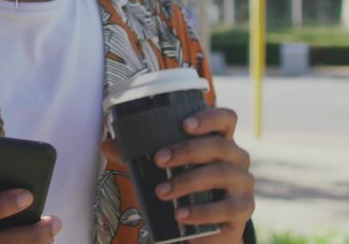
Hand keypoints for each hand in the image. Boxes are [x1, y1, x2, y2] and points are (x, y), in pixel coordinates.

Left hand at [101, 107, 253, 243]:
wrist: (206, 230)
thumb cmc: (186, 190)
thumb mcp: (165, 171)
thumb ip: (139, 157)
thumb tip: (105, 144)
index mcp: (221, 142)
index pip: (226, 119)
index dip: (209, 117)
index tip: (183, 124)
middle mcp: (237, 159)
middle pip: (220, 146)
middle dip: (187, 150)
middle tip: (158, 159)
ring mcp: (243, 185)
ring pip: (221, 175)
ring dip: (189, 181)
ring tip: (161, 192)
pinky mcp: (243, 211)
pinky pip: (226, 209)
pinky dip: (201, 212)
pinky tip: (181, 215)